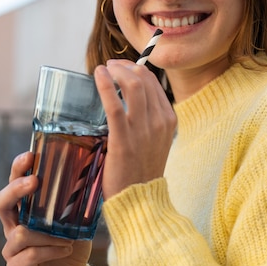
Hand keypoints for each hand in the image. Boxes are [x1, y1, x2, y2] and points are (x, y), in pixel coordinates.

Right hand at [0, 151, 90, 265]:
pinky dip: (50, 251)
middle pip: (1, 203)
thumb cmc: (73, 243)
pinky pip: (29, 255)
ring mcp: (12, 249)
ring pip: (20, 233)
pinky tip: (66, 249)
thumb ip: (81, 199)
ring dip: (46, 234)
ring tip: (67, 238)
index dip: (17, 169)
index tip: (30, 156)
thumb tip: (101, 170)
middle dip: (16, 189)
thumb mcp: (78, 218)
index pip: (13, 184)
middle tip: (35, 181)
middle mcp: (13, 227)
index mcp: (25, 211)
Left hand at [94, 61, 176, 198]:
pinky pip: (114, 104)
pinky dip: (104, 85)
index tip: (121, 67)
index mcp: (169, 120)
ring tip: (103, 69)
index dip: (134, 69)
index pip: (153, 83)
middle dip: (124, 66)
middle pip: (143, 78)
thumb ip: (148, 120)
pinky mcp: (124, 139)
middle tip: (110, 66)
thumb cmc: (142, 171)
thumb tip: (130, 101)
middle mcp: (160, 121)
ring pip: (132, 85)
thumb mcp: (155, 141)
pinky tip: (97, 75)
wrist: (140, 199)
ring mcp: (143, 130)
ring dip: (115, 71)